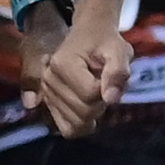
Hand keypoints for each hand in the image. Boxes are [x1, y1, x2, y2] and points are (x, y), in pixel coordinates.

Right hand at [28, 20, 128, 139]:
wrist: (87, 36)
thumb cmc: (105, 42)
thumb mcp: (119, 50)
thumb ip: (118, 72)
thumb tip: (111, 99)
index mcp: (62, 64)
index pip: (90, 95)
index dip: (108, 90)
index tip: (109, 76)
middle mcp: (47, 80)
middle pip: (82, 112)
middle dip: (101, 104)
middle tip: (104, 85)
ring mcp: (45, 93)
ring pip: (75, 124)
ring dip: (93, 114)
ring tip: (95, 94)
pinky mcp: (48, 103)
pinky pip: (66, 128)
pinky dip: (82, 124)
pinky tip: (88, 108)